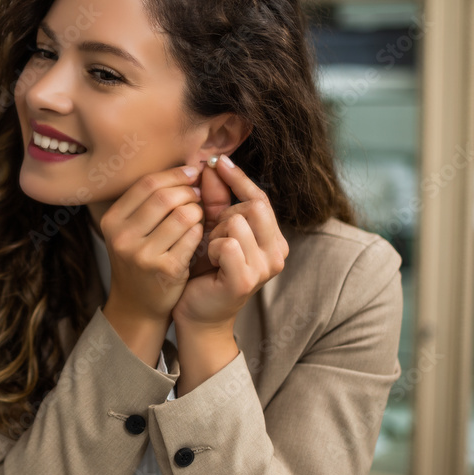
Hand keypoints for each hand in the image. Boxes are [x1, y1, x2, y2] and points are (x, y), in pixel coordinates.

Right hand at [99, 165, 203, 364]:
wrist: (138, 305)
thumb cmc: (140, 259)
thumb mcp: (131, 230)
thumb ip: (150, 201)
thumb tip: (189, 167)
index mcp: (112, 221)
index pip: (147, 184)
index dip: (175, 174)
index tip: (192, 173)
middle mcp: (122, 237)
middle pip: (165, 196)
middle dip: (189, 191)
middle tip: (198, 195)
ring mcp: (143, 255)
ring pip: (183, 214)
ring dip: (198, 211)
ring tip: (198, 215)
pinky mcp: (165, 269)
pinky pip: (193, 236)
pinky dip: (201, 230)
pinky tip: (198, 235)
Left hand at [173, 155, 287, 329]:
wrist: (196, 313)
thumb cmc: (204, 271)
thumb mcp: (212, 230)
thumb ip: (216, 200)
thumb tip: (212, 164)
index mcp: (273, 239)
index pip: (260, 198)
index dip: (238, 178)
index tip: (217, 161)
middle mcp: (277, 252)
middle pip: (251, 207)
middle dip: (223, 215)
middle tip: (210, 235)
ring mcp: (265, 268)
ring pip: (237, 223)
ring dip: (215, 234)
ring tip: (209, 252)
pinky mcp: (246, 280)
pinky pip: (227, 244)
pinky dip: (212, 248)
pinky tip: (208, 262)